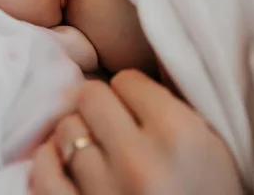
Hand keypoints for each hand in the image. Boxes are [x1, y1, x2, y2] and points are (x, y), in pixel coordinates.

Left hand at [30, 70, 243, 194]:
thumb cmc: (210, 194)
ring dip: (80, 134)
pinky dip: (49, 160)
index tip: (138, 107)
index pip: (127, 80)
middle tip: (113, 122)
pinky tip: (66, 161)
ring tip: (98, 149)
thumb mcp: (211, 144)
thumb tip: (128, 72)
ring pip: (66, 130)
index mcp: (178, 136)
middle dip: (101, 105)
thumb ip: (173, 104)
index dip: (132, 91)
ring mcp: (103, 192)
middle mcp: (138, 161)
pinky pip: (43, 171)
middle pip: (90, 96)